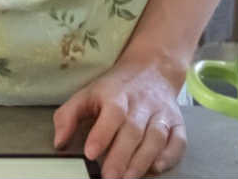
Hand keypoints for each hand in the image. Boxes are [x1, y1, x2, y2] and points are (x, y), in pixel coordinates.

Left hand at [52, 59, 186, 177]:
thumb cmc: (115, 88)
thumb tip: (59, 142)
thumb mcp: (87, 94)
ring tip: (128, 178)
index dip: (102, 134)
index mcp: (117, 96)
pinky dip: (170, 156)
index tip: (90, 153)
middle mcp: (142, 104)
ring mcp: (162, 114)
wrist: (152, 70)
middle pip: (133, 131)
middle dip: (121, 157)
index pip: (112, 114)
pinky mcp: (177, 123)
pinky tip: (156, 167)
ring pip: (156, 137)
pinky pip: (178, 141)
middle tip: (109, 177)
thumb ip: (68, 116)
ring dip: (142, 160)